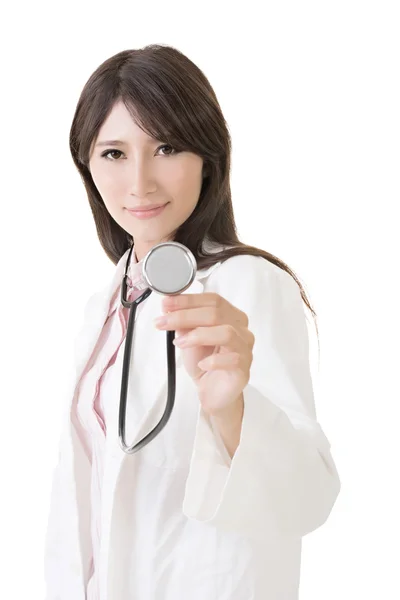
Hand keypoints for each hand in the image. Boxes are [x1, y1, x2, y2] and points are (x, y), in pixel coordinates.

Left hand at [154, 292, 254, 416]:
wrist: (212, 391)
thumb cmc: (204, 362)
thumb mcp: (189, 338)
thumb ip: (184, 323)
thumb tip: (169, 309)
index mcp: (231, 316)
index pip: (213, 300)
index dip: (188, 300)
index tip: (166, 304)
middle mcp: (241, 329)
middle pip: (216, 314)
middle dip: (185, 316)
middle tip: (164, 322)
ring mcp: (245, 349)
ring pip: (226, 333)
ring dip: (198, 335)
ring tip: (179, 343)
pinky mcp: (243, 369)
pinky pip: (232, 359)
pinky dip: (213, 360)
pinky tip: (202, 364)